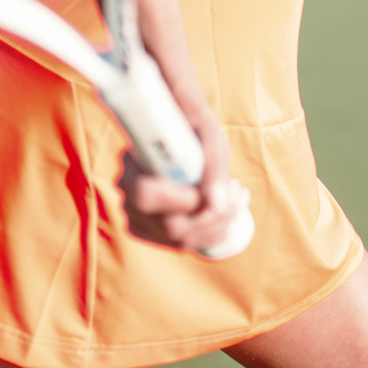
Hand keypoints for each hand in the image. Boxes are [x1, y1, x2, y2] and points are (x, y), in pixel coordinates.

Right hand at [118, 106, 250, 255]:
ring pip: (175, 239)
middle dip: (213, 218)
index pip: (148, 197)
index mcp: (133, 165)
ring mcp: (136, 215)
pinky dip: (208, 234)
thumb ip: (212, 165)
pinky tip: (229, 215)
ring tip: (238, 199)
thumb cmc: (193, 125)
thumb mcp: (207, 134)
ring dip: (216, 227)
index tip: (226, 187)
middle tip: (240, 194)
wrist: (177, 127)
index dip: (189, 202)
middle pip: (166, 227)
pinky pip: (179, 242)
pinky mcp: (150, 228)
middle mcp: (128, 194)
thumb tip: (218, 205)